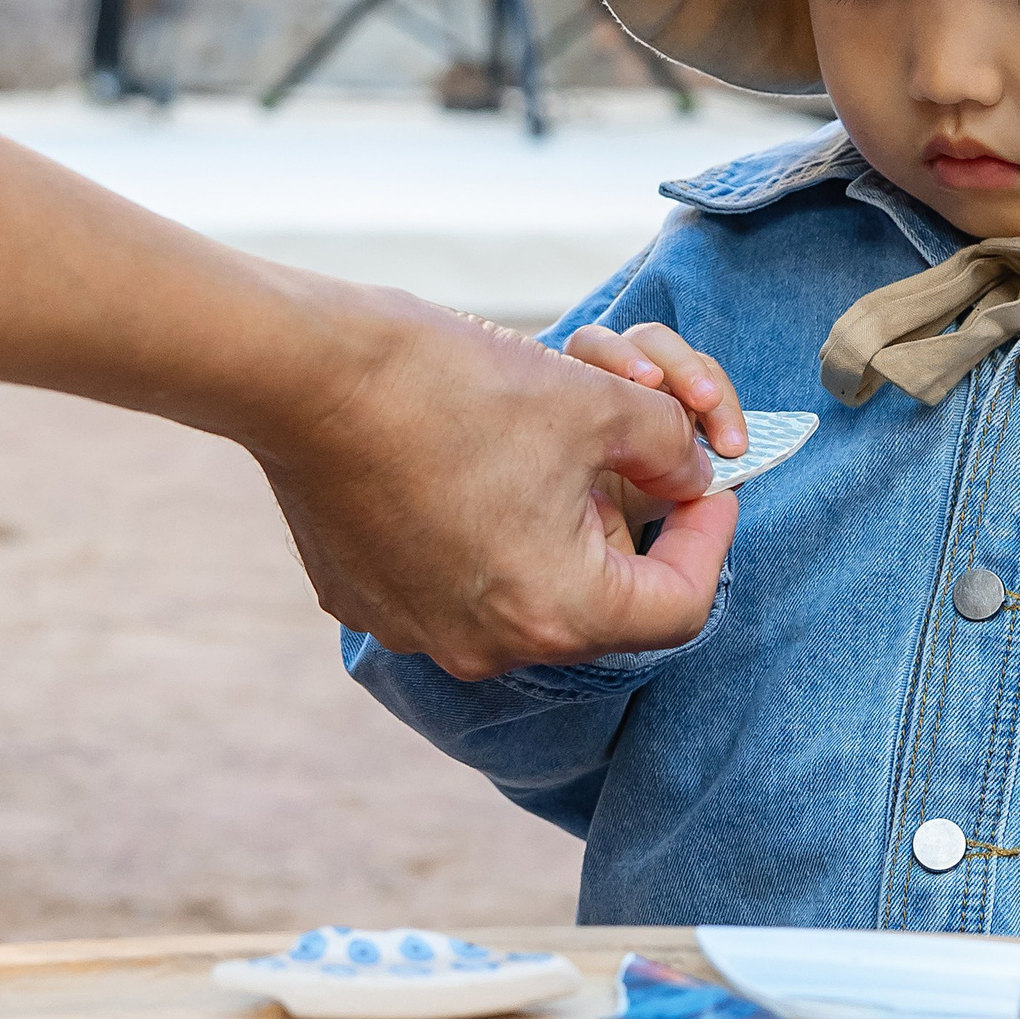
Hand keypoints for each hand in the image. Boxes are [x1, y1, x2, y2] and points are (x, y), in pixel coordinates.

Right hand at [252, 291, 737, 675]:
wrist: (310, 370)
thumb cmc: (457, 385)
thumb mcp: (601, 401)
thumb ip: (672, 447)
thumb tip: (689, 473)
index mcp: (558, 615)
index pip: (680, 607)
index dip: (709, 538)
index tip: (709, 484)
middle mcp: (486, 648)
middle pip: (598, 600)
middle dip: (621, 522)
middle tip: (618, 452)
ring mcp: (417, 630)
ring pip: (524, 586)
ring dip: (551, 525)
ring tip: (538, 447)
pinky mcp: (366, 600)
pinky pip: (451, 578)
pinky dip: (478, 529)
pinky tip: (464, 461)